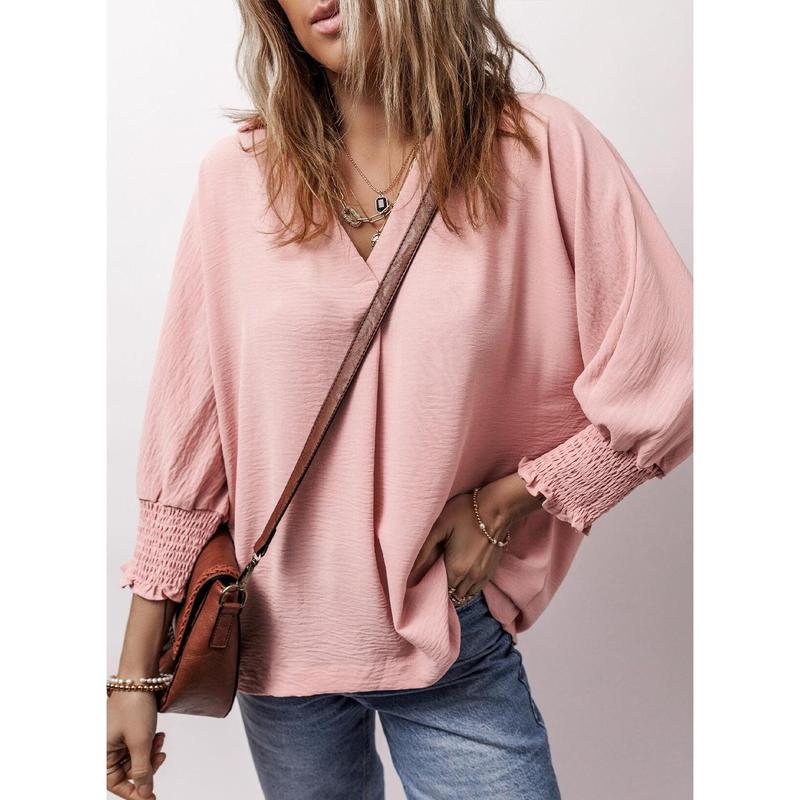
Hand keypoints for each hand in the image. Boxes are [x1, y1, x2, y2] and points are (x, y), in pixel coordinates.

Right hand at [107, 690, 166, 798]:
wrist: (140, 678)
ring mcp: (117, 740)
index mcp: (102, 755)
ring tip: (160, 740)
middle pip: (129, 772)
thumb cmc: (134, 707)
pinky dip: (151, 744)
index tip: (152, 798)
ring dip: (151, 753)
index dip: (135, 793)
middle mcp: (106, 749)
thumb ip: (142, 771)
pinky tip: (159, 735)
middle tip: (161, 756)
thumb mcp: (140, 742)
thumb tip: (145, 794)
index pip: (117, 785)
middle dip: (148, 766)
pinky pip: (139, 746)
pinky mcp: (127, 732)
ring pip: (137, 759)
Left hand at [409, 473, 540, 602]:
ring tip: (446, 576)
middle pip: (452, 595)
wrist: (498, 507)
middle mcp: (471, 578)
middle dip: (442, 589)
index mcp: (456, 570)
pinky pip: (476, 589)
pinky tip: (461, 575)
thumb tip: (409, 571)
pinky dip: (467, 587)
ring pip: (465, 595)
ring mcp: (483, 576)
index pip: (439, 591)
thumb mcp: (439, 526)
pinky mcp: (492, 571)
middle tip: (433, 575)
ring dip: (455, 590)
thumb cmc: (466, 512)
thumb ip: (423, 550)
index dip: (430, 585)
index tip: (424, 576)